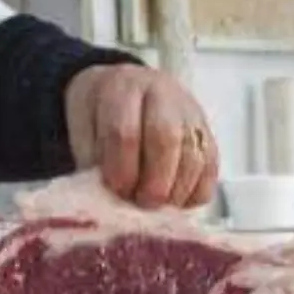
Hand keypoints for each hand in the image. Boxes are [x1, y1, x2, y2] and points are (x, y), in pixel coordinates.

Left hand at [64, 64, 218, 208]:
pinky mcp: (206, 132)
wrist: (126, 86)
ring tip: (159, 207)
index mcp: (122, 89)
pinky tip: (178, 204)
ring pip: (194, 152)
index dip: (122, 167)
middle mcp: (161, 93)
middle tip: (143, 204)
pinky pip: (211, 165)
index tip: (118, 191)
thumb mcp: (83, 127)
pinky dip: (197, 191)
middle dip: (155, 180)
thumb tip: (107, 198)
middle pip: (166, 137)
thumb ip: (92, 158)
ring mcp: (190, 111)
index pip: (125, 130)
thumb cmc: (100, 115)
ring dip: (178, 189)